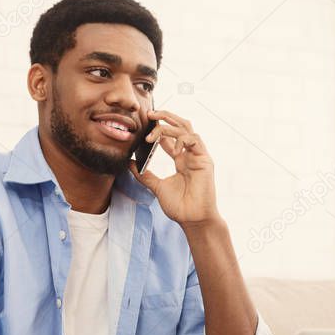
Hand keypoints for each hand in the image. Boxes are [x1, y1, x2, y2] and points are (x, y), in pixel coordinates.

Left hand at [130, 110, 220, 227]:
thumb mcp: (157, 187)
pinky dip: (182, 140)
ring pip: (186, 129)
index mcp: (181, 160)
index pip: (171, 136)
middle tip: (150, 114)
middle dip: (166, 117)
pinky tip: (172, 149)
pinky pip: (195, 140)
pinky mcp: (205, 161)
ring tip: (154, 131)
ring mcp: (198, 156)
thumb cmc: (179, 207)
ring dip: (170, 126)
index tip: (144, 123)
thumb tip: (129, 163)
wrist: (192, 220)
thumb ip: (144, 175)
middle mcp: (190, 155)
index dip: (159, 127)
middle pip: (181, 126)